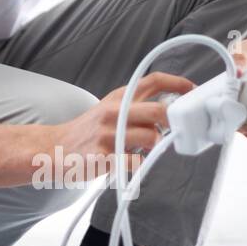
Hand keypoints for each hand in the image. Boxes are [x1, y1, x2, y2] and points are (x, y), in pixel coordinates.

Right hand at [57, 72, 195, 163]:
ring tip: (141, 149)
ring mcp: (109, 134)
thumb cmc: (88, 131)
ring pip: (151, 138)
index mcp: (118, 97)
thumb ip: (136, 106)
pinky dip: (138, 164)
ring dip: (154, 147)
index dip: (178, 84)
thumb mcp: (109, 108)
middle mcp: (114, 111)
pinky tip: (128, 162)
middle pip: (159, 111)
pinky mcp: (105, 157)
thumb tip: (170, 110)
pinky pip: (135, 162)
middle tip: (178, 130)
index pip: (153, 81)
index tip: (193, 90)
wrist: (53, 148)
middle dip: (175, 122)